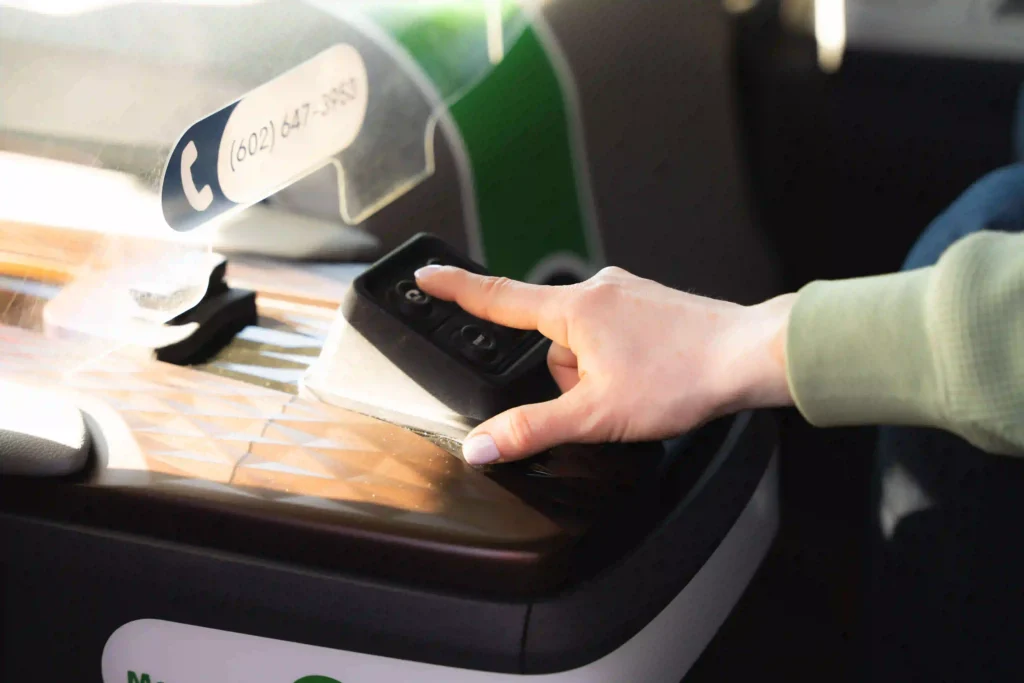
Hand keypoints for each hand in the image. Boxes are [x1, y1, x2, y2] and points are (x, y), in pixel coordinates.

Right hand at [414, 265, 795, 464]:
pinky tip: (651, 375)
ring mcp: (627, 293)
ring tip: (639, 388)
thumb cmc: (682, 377)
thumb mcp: (596, 415)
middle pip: (550, 340)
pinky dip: (622, 360)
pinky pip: (614, 335)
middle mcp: (598, 290)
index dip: (455, 289)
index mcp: (574, 309)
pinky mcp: (650, 302)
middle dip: (566, 376)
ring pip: (584, 342)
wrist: (750, 355)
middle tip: (608, 398)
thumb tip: (482, 445)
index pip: (497, 296)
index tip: (425, 275)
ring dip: (596, 371)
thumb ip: (532, 430)